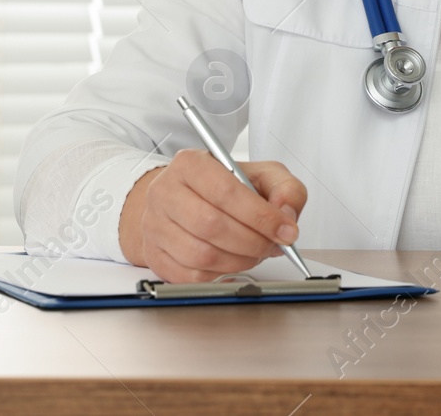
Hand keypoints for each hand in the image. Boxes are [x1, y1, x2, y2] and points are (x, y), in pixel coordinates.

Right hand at [118, 148, 308, 281]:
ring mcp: (155, 224)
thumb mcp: (261, 175)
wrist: (185, 199)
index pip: (226, 192)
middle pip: (211, 226)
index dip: (260, 216)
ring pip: (201, 255)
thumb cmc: (223, 187)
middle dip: (252, 242)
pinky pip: (189, 276)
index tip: (285, 231)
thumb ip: (285, 188)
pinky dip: (219, 275)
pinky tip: (232, 262)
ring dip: (238, 261)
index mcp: (190, 164)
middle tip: (272, 246)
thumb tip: (286, 215)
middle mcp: (165, 192)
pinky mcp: (153, 253)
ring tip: (254, 253)